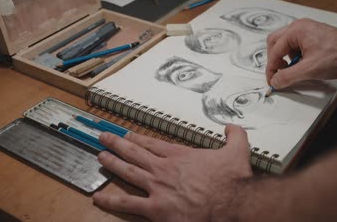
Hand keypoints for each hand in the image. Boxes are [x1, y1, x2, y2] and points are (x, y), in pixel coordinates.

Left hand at [93, 125, 252, 221]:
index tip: (126, 134)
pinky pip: (128, 204)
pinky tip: (98, 198)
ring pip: (128, 172)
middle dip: (117, 144)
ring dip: (112, 164)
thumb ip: (234, 135)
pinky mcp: (156, 209)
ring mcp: (157, 188)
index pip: (152, 143)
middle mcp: (164, 168)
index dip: (137, 138)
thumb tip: (231, 127)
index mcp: (180, 155)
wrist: (232, 202)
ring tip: (100, 157)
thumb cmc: (232, 180)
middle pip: (135, 153)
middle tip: (104, 138)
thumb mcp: (238, 150)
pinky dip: (111, 201)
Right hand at [266, 19, 336, 88]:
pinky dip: (295, 57)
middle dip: (275, 60)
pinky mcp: (313, 37)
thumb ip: (288, 76)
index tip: (273, 80)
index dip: (271, 68)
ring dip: (285, 59)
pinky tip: (303, 66)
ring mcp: (307, 30)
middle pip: (275, 43)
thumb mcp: (310, 70)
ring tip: (294, 71)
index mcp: (296, 30)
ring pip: (285, 45)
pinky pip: (296, 46)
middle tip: (279, 74)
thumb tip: (275, 81)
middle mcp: (300, 27)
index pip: (274, 50)